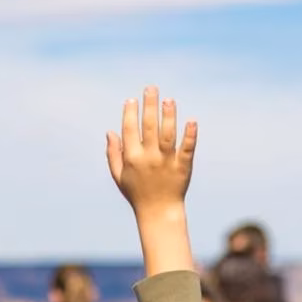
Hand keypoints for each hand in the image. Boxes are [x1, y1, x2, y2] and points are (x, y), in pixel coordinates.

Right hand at [106, 87, 196, 212]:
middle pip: (149, 127)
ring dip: (168, 116)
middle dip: (149, 106)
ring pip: (168, 135)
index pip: (130, 130)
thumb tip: (110, 131)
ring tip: (169, 100)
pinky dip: (190, 135)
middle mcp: (149, 158)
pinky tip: (191, 121)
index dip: (130, 114)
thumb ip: (113, 154)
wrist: (158, 212)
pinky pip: (187, 149)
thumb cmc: (136, 193)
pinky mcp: (183, 167)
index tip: (131, 99)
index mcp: (132, 158)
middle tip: (151, 88)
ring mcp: (167, 162)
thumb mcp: (119, 176)